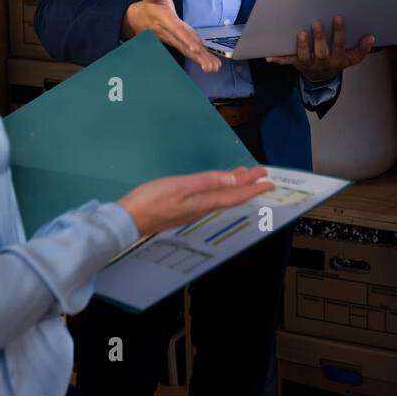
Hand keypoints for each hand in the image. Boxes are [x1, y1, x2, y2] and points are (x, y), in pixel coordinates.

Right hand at [118, 166, 274, 238]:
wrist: (127, 220)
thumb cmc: (151, 201)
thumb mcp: (181, 186)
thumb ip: (208, 181)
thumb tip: (235, 180)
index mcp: (204, 202)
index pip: (235, 194)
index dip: (253, 187)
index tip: (269, 181)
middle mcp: (202, 207)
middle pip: (231, 195)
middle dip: (248, 185)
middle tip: (262, 175)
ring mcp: (192, 209)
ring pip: (221, 196)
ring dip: (235, 186)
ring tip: (245, 176)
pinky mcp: (182, 208)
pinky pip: (210, 197)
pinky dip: (220, 188)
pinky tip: (218, 185)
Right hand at [122, 0, 222, 74]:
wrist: (138, 19)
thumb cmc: (149, 4)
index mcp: (164, 19)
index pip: (176, 29)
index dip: (185, 38)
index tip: (194, 48)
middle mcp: (170, 32)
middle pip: (184, 45)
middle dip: (197, 56)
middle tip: (210, 67)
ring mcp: (174, 39)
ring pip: (188, 50)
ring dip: (201, 60)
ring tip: (214, 68)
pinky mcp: (179, 42)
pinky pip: (190, 51)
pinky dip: (201, 58)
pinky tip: (212, 64)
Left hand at [266, 15, 373, 82]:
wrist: (321, 79)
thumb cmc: (336, 61)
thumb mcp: (351, 58)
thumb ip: (362, 49)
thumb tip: (371, 38)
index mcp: (337, 58)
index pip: (339, 44)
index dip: (339, 31)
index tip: (338, 17)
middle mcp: (322, 61)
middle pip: (321, 51)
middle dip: (319, 38)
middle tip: (316, 22)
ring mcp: (308, 63)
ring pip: (305, 56)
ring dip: (302, 46)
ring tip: (300, 33)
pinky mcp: (296, 63)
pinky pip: (287, 61)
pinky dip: (278, 59)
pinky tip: (269, 56)